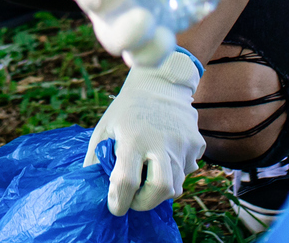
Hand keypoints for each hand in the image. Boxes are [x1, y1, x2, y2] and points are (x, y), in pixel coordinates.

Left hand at [87, 49, 203, 214]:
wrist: (160, 81)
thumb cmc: (126, 109)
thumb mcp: (104, 128)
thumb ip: (96, 159)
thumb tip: (92, 189)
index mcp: (133, 138)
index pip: (126, 181)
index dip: (119, 201)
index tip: (115, 207)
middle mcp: (160, 142)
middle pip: (160, 190)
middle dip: (145, 203)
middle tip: (134, 200)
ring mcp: (182, 143)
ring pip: (176, 186)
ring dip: (160, 190)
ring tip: (148, 176)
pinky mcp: (197, 144)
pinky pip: (188, 171)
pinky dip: (175, 173)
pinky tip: (165, 157)